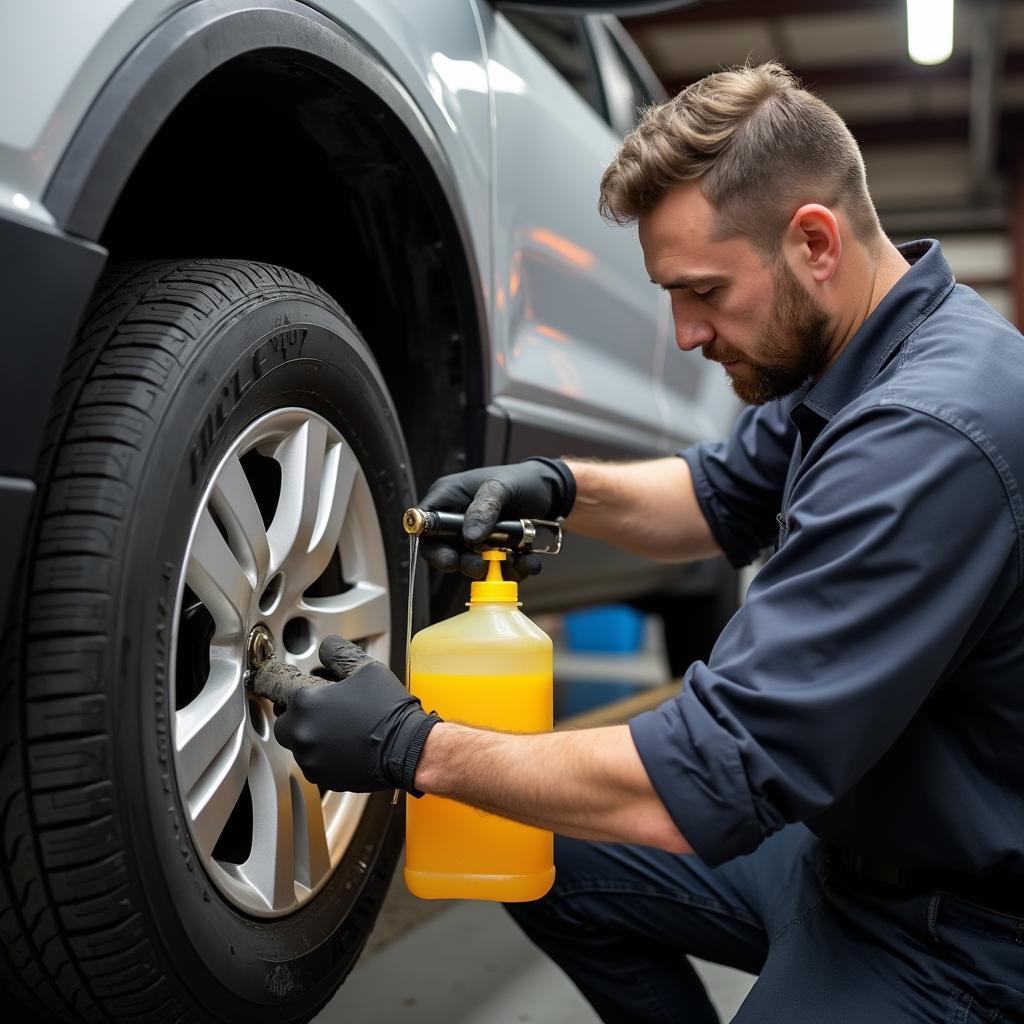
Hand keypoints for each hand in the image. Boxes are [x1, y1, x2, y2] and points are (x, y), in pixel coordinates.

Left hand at [273, 636, 440, 794]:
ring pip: (298, 742)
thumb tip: (325, 648)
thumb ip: (338, 653)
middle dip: (298, 711)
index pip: (274, 684)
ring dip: (310, 733)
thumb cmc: (389, 710)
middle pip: (284, 718)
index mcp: (307, 701)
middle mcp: (302, 731)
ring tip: (340, 725)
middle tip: (324, 704)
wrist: (408, 749)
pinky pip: (312, 761)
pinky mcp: (321, 777)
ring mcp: (310, 757)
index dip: (270, 676)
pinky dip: (322, 753)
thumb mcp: (366, 668)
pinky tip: (345, 743)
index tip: (267, 675)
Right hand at [418, 457, 574, 579]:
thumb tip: (470, 536)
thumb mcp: (501, 487)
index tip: (448, 558)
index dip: (429, 542)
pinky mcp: (494, 553)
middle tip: (477, 567)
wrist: (550, 492)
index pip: (424, 522)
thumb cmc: (521, 480)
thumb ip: (484, 507)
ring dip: (488, 568)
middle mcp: (457, 520)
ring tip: (510, 560)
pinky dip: (513, 569)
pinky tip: (529, 560)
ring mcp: (475, 539)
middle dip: (459, 562)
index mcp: (449, 497)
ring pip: (469, 563)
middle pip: (442, 549)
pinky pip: (497, 569)